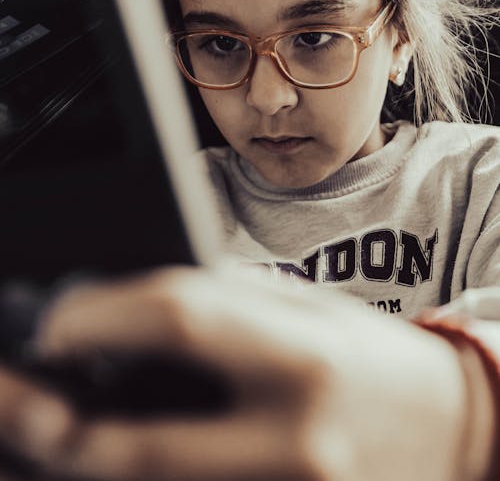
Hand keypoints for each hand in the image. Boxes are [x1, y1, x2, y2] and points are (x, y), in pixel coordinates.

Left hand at [0, 267, 478, 479]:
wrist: (448, 429)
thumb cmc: (368, 357)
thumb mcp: (303, 310)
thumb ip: (223, 308)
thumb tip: (130, 311)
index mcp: (301, 357)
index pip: (178, 322)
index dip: (98, 317)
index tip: (56, 320)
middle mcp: (293, 440)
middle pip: (139, 445)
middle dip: (52, 425)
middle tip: (15, 397)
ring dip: (86, 464)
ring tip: (45, 431)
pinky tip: (111, 454)